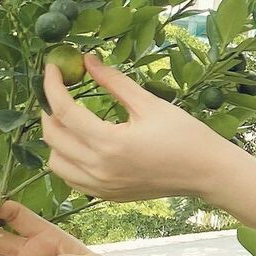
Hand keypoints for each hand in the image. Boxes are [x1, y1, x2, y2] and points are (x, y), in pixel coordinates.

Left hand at [41, 55, 229, 201]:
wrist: (207, 172)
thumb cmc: (185, 135)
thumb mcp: (149, 104)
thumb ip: (114, 82)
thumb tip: (87, 59)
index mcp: (111, 143)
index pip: (64, 111)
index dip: (52, 86)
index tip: (52, 69)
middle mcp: (101, 169)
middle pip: (53, 137)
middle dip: (49, 110)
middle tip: (59, 92)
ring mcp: (103, 186)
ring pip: (56, 163)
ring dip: (55, 140)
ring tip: (68, 121)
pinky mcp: (109, 195)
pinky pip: (72, 179)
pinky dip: (67, 161)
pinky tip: (80, 146)